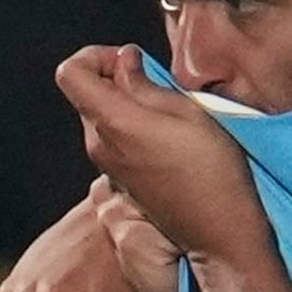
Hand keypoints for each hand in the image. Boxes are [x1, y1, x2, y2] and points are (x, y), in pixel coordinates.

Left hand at [56, 46, 275, 275]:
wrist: (220, 234)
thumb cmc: (213, 172)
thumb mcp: (189, 112)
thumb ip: (146, 84)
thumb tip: (124, 62)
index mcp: (113, 122)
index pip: (70, 73)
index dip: (95, 57)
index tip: (130, 63)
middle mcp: (100, 144)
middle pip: (86, 95)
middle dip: (116, 81)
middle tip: (158, 88)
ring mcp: (107, 167)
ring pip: (102, 118)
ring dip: (128, 108)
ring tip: (169, 117)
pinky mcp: (121, 182)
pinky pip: (114, 143)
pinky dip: (134, 131)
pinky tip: (168, 142)